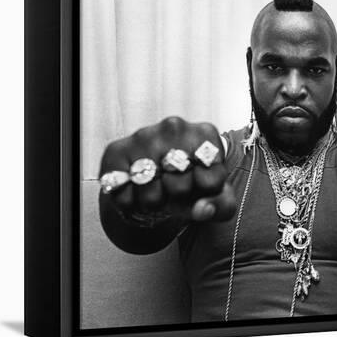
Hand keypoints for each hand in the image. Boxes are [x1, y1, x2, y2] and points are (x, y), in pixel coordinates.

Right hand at [99, 116, 235, 223]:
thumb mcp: (216, 193)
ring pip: (151, 194)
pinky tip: (138, 190)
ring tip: (158, 189)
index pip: (210, 182)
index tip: (201, 182)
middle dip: (179, 197)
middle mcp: (173, 127)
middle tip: (176, 186)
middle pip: (180, 187)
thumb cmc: (192, 180)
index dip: (205, 193)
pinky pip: (124, 196)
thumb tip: (203, 209)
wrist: (157, 170)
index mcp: (204, 133)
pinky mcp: (116, 150)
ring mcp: (143, 136)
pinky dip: (131, 204)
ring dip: (155, 202)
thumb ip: (221, 205)